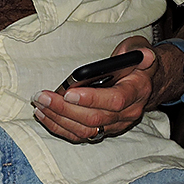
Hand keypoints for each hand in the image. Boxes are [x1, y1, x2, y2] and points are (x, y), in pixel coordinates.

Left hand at [32, 36, 158, 143]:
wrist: (144, 82)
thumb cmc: (136, 62)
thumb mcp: (140, 49)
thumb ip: (140, 50)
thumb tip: (144, 54)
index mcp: (137, 91)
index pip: (115, 100)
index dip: (92, 99)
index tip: (69, 93)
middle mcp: (128, 113)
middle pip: (95, 118)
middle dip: (65, 109)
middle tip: (43, 97)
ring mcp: (116, 124)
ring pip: (86, 129)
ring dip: (59, 119)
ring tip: (40, 104)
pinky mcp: (104, 130)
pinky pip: (81, 135)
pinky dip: (60, 127)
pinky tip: (44, 115)